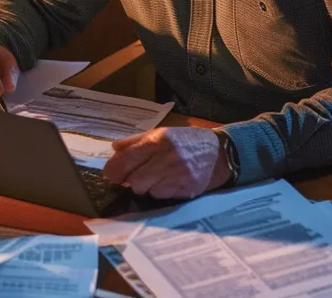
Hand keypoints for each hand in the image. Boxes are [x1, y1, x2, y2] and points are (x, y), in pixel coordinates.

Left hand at [103, 127, 232, 199]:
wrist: (218, 152)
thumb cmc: (185, 141)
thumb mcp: (160, 133)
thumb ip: (135, 141)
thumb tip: (114, 149)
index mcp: (156, 141)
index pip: (124, 162)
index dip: (113, 171)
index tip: (113, 174)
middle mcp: (165, 159)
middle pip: (134, 182)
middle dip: (132, 181)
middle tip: (137, 176)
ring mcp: (177, 177)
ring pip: (148, 192)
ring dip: (148, 188)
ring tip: (158, 178)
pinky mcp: (186, 190)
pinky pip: (164, 197)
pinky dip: (162, 193)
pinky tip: (170, 183)